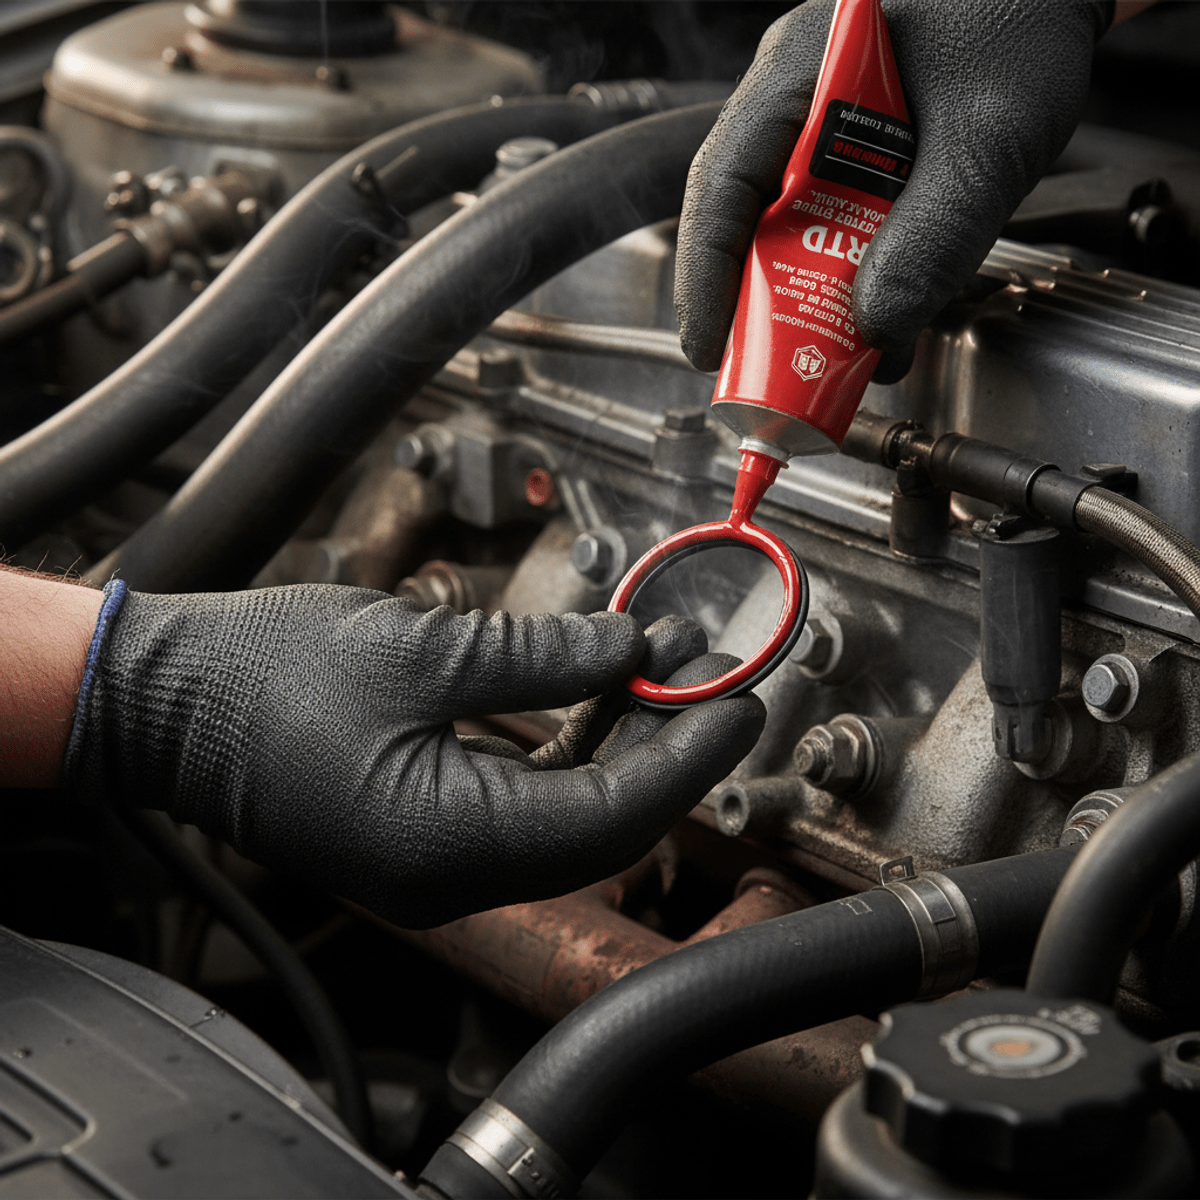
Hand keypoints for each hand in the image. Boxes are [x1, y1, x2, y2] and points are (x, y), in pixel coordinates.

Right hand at [63, 584, 763, 927]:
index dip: (689, 752)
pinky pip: (522, 804)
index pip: (614, 812)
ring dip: (622, 741)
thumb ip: (545, 658)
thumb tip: (632, 645)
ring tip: (666, 665)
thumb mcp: (424, 650)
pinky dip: (570, 750)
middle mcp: (448, 874)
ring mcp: (433, 862)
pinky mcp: (421, 833)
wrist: (160, 698)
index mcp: (448, 843)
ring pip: (566, 812)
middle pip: (601, 820)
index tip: (741, 698)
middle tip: (715, 673)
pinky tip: (599, 691)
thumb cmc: (260, 675)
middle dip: (667, 743)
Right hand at [674, 0, 1111, 375]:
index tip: (709, 347)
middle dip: (755, 304)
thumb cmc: (1022, 22)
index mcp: (799, 74)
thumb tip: (876, 325)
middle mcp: (796, 103)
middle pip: (747, 220)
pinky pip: (837, 232)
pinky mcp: (858, 160)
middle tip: (764, 372)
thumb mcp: (987, 136)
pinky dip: (855, 283)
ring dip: (811, 304)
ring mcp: (824, 131)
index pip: (721, 187)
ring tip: (830, 361)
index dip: (704, 278)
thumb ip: (937, 232)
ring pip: (791, 234)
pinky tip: (881, 322)